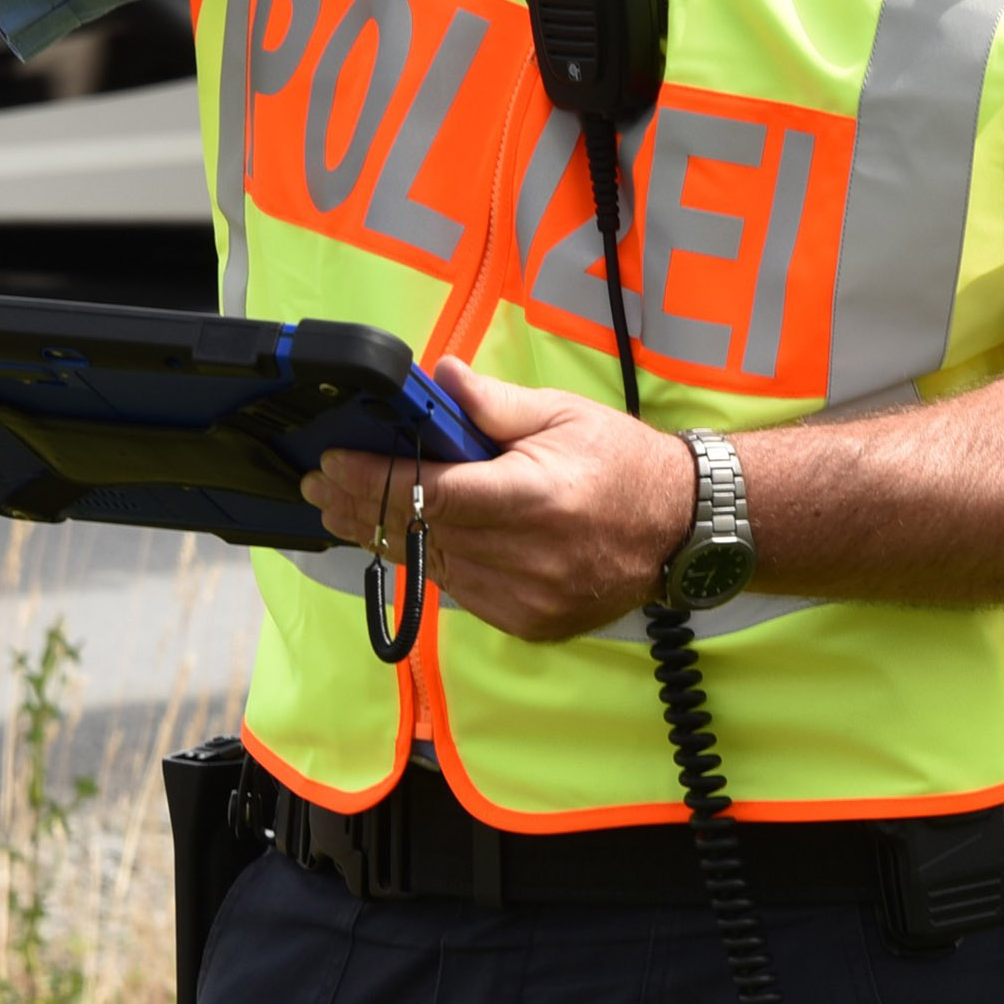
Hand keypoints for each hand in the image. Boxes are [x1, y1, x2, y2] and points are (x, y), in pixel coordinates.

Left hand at [302, 361, 696, 645]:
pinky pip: (464, 593)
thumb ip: (492, 404)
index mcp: (533, 499)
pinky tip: (410, 539)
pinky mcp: (532, 624)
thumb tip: (436, 379)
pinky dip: (436, 563)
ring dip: (388, 539)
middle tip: (321, 487)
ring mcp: (528, 600)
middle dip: (363, 508)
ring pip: (434, 568)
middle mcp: (527, 558)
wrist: (682, 529)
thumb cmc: (623, 464)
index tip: (332, 464)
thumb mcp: (562, 415)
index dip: (372, 481)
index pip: (428, 495)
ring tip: (349, 511)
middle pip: (419, 536)